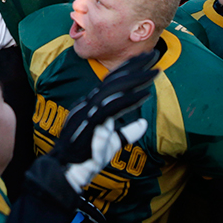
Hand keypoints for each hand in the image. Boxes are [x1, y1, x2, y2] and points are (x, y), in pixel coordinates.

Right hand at [51, 51, 158, 190]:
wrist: (66, 169)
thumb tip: (144, 125)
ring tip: (156, 70)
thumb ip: (127, 133)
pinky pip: (114, 106)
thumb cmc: (86, 157)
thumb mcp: (111, 143)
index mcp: (92, 104)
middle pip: (115, 78)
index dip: (129, 68)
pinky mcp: (93, 121)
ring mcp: (90, 110)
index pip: (111, 81)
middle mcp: (90, 102)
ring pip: (116, 87)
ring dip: (138, 77)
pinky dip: (131, 99)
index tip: (145, 60)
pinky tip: (146, 93)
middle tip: (154, 54)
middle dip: (135, 64)